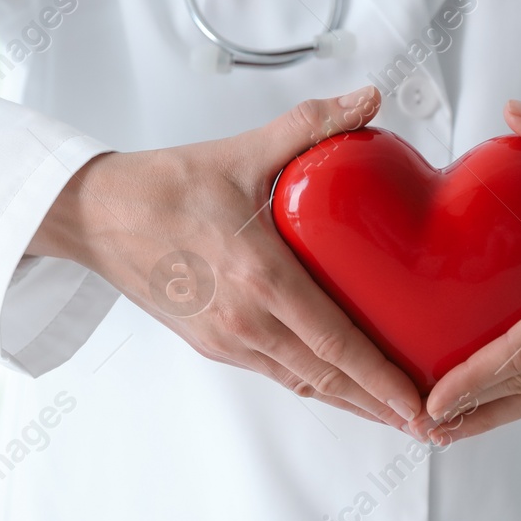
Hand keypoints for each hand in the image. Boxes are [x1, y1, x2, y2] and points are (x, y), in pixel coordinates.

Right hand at [29, 86, 431, 438]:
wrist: (94, 215)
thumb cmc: (163, 185)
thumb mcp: (244, 150)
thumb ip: (311, 124)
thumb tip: (368, 99)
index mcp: (257, 276)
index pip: (333, 342)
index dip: (379, 379)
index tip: (417, 402)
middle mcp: (242, 320)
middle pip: (325, 378)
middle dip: (378, 404)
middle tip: (426, 421)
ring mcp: (224, 338)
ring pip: (301, 382)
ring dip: (349, 400)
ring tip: (393, 410)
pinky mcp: (211, 343)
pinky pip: (274, 371)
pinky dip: (313, 382)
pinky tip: (339, 381)